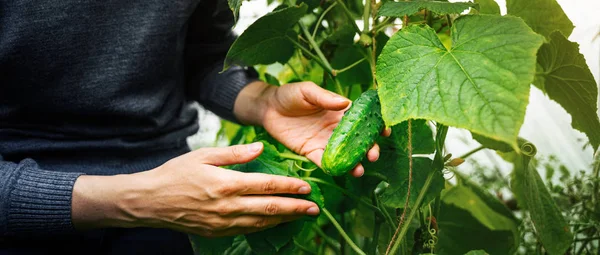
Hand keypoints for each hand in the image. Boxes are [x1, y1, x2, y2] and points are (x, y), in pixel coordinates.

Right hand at [72, 143, 318, 236]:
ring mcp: (223, 223)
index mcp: (227, 184)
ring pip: (262, 223)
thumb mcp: (204, 155)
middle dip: (295, 208)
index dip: (290, 187)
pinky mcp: (217, 232)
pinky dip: (265, 227)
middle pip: (270, 208)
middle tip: (314, 208)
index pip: (268, 186)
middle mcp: (228, 206)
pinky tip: (275, 222)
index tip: (307, 187)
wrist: (150, 201)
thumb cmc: (176, 173)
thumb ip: (235, 154)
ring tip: (301, 216)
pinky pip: (248, 230)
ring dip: (284, 219)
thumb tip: (261, 148)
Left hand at [234, 81, 389, 176]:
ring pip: (344, 155)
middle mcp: (336, 129)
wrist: (267, 108)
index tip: (386, 131)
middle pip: (357, 141)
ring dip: (354, 163)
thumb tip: (345, 103)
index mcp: (339, 112)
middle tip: (373, 155)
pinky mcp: (311, 152)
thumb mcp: (307, 91)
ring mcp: (324, 141)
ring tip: (360, 170)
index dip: (376, 125)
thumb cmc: (289, 95)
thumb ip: (324, 97)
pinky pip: (324, 162)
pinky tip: (341, 172)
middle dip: (368, 149)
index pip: (362, 119)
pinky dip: (333, 168)